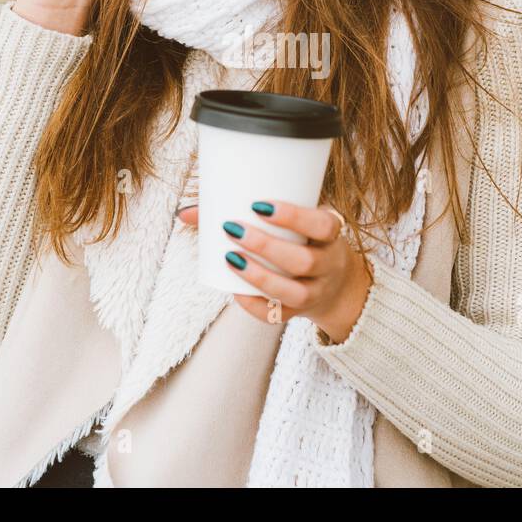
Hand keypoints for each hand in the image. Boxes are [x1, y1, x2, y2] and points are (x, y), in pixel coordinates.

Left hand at [176, 201, 374, 343]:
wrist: (337, 284)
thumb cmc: (303, 241)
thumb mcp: (295, 223)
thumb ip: (248, 211)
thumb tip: (185, 213)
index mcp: (331, 236)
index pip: (322, 225)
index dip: (294, 216)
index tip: (258, 205)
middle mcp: (329, 266)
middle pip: (304, 261)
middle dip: (266, 247)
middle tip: (232, 229)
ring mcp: (316, 293)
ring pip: (294, 293)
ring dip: (259, 277)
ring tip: (230, 258)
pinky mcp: (300, 313)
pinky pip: (278, 316)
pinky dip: (254, 305)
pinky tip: (234, 291)